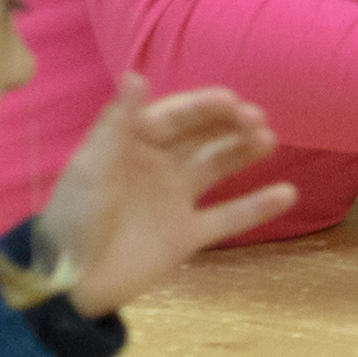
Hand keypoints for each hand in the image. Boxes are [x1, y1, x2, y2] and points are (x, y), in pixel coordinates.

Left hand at [40, 76, 299, 316]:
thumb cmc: (75, 217)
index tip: (233, 100)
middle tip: (258, 119)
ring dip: (243, 151)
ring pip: (217, 167)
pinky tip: (287, 192)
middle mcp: (159, 166)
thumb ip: (117, 123)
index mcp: (133, 144)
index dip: (203, 106)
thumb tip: (136, 74)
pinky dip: (257, 207)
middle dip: (229, 124)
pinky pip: (228, 218)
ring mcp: (175, 201)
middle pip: (201, 136)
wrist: (70, 282)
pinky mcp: (188, 236)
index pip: (174, 116)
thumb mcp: (91, 167)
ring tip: (269, 139)